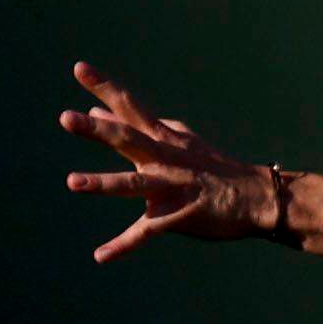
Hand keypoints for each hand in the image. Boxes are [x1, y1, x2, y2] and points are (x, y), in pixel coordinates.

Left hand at [58, 61, 281, 262]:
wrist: (255, 196)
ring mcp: (172, 186)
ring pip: (134, 184)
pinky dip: (123, 245)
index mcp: (162, 138)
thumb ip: (135, 127)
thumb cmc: (211, 167)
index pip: (130, 107)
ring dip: (104, 183)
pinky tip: (101, 255)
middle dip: (98, 130)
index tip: (79, 68)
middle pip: (128, 140)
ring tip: (72, 182)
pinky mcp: (179, 216)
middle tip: (66, 118)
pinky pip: (147, 232)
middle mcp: (165, 158)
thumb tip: (98, 111)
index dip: (104, 87)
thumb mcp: (175, 140)